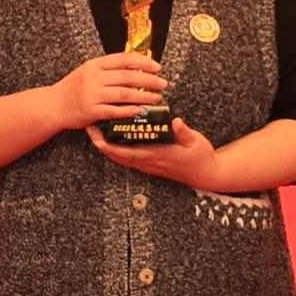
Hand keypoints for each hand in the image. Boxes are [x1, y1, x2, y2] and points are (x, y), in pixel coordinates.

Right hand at [47, 50, 167, 134]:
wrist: (53, 105)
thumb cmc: (73, 88)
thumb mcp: (88, 71)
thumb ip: (108, 69)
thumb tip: (136, 66)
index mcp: (95, 65)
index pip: (123, 59)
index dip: (143, 62)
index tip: (157, 67)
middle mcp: (94, 78)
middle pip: (128, 76)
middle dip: (149, 80)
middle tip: (163, 83)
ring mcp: (92, 94)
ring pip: (124, 94)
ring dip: (144, 96)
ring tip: (157, 98)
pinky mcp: (91, 111)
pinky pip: (114, 110)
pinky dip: (129, 110)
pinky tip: (141, 110)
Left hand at [93, 116, 219, 189]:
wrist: (205, 174)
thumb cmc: (200, 157)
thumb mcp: (196, 142)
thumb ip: (184, 132)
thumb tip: (176, 121)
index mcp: (157, 155)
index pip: (128, 153)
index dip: (110, 146)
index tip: (97, 136)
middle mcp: (148, 162)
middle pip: (118, 156)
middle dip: (101, 143)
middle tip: (89, 128)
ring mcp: (148, 165)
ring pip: (121, 158)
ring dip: (107, 147)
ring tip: (96, 132)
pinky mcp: (150, 165)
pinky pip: (128, 158)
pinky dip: (117, 150)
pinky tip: (113, 139)